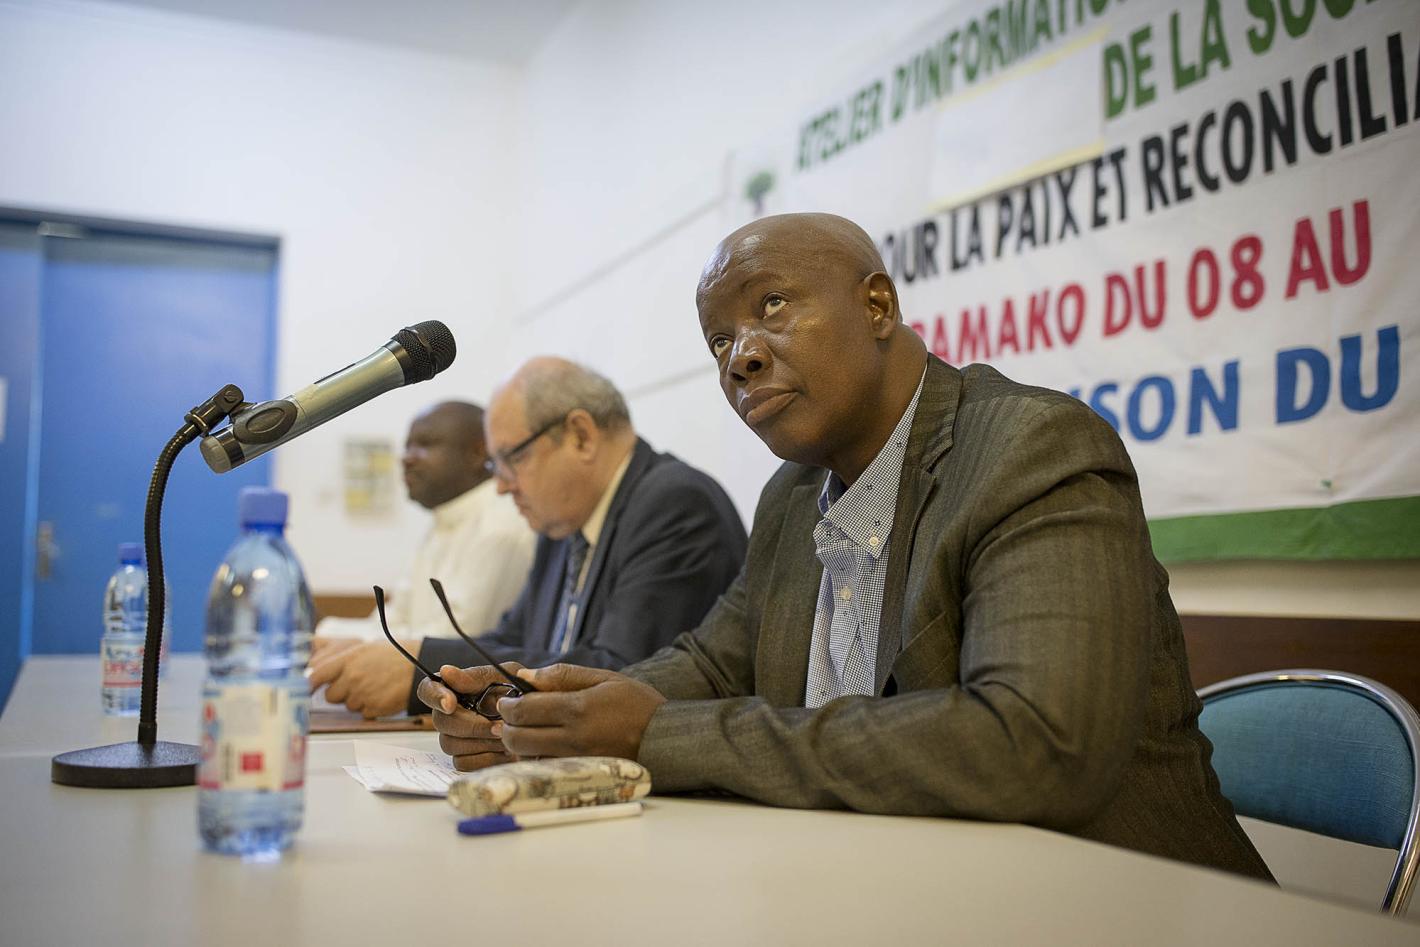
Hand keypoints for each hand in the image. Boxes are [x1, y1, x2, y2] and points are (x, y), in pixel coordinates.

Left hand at [308, 639, 417, 718]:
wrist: (420, 666)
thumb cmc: (393, 656)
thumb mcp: (364, 649)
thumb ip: (341, 661)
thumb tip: (316, 671)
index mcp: (349, 660)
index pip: (316, 675)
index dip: (307, 684)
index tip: (305, 688)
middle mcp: (353, 678)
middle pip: (330, 695)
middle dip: (340, 692)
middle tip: (357, 682)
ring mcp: (363, 694)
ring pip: (347, 705)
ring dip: (356, 699)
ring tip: (374, 685)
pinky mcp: (373, 709)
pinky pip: (362, 713)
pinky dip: (370, 707)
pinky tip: (381, 694)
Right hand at [418, 664, 526, 771]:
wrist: (539, 717)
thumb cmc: (519, 690)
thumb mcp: (504, 675)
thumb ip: (475, 676)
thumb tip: (445, 671)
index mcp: (454, 688)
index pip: (427, 689)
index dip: (434, 696)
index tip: (451, 703)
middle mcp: (450, 714)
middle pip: (441, 722)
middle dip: (471, 725)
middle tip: (499, 726)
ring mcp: (455, 738)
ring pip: (450, 744)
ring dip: (482, 742)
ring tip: (508, 736)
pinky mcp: (465, 758)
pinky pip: (463, 763)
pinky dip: (486, 758)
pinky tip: (505, 751)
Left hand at [492, 664, 665, 761]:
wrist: (666, 739)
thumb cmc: (637, 704)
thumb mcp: (604, 678)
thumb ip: (563, 676)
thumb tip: (525, 675)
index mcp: (578, 709)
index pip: (524, 710)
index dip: (507, 705)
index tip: (507, 700)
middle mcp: (573, 738)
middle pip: (518, 739)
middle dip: (508, 727)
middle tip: (513, 717)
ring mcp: (576, 760)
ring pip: (528, 758)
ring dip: (521, 745)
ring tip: (530, 731)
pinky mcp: (581, 775)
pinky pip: (547, 769)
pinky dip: (539, 759)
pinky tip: (546, 747)